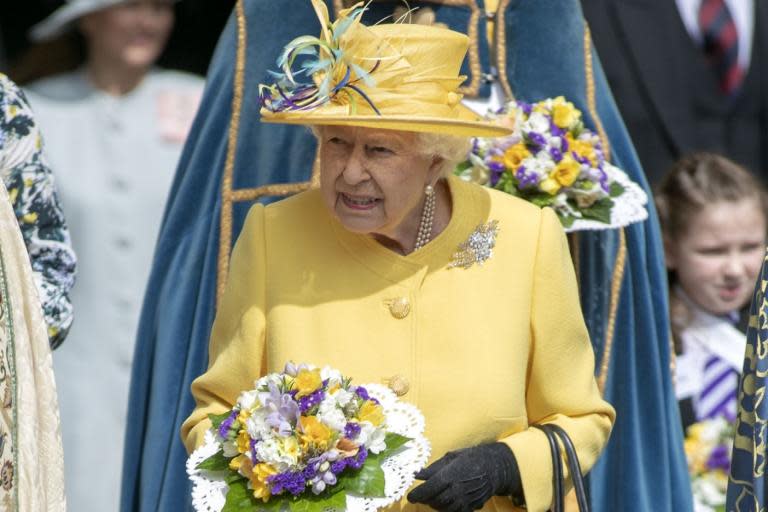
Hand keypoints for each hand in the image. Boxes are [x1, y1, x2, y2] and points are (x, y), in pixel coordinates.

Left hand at [406, 443, 522, 511]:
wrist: (493, 467)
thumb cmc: (470, 458)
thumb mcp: (450, 457)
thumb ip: (432, 468)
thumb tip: (416, 474)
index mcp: (450, 475)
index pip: (429, 489)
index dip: (418, 494)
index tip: (410, 497)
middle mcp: (457, 489)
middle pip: (435, 501)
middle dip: (425, 500)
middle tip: (420, 496)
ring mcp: (465, 499)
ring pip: (444, 509)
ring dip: (434, 505)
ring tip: (431, 498)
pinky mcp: (471, 506)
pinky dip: (446, 509)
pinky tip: (444, 502)